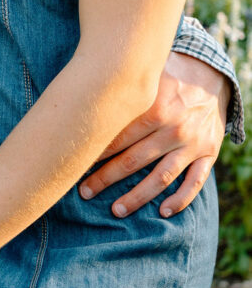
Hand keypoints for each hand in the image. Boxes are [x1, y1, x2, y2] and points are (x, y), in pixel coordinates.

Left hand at [78, 52, 228, 216]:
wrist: (213, 78)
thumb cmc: (168, 77)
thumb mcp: (147, 75)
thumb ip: (122, 87)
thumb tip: (81, 93)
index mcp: (157, 106)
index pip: (119, 136)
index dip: (96, 152)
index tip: (75, 164)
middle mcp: (174, 128)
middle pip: (134, 160)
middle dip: (106, 178)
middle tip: (84, 191)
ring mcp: (192, 143)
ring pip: (161, 177)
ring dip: (137, 196)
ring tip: (116, 211)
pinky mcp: (209, 153)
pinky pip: (195, 182)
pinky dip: (180, 199)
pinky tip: (162, 212)